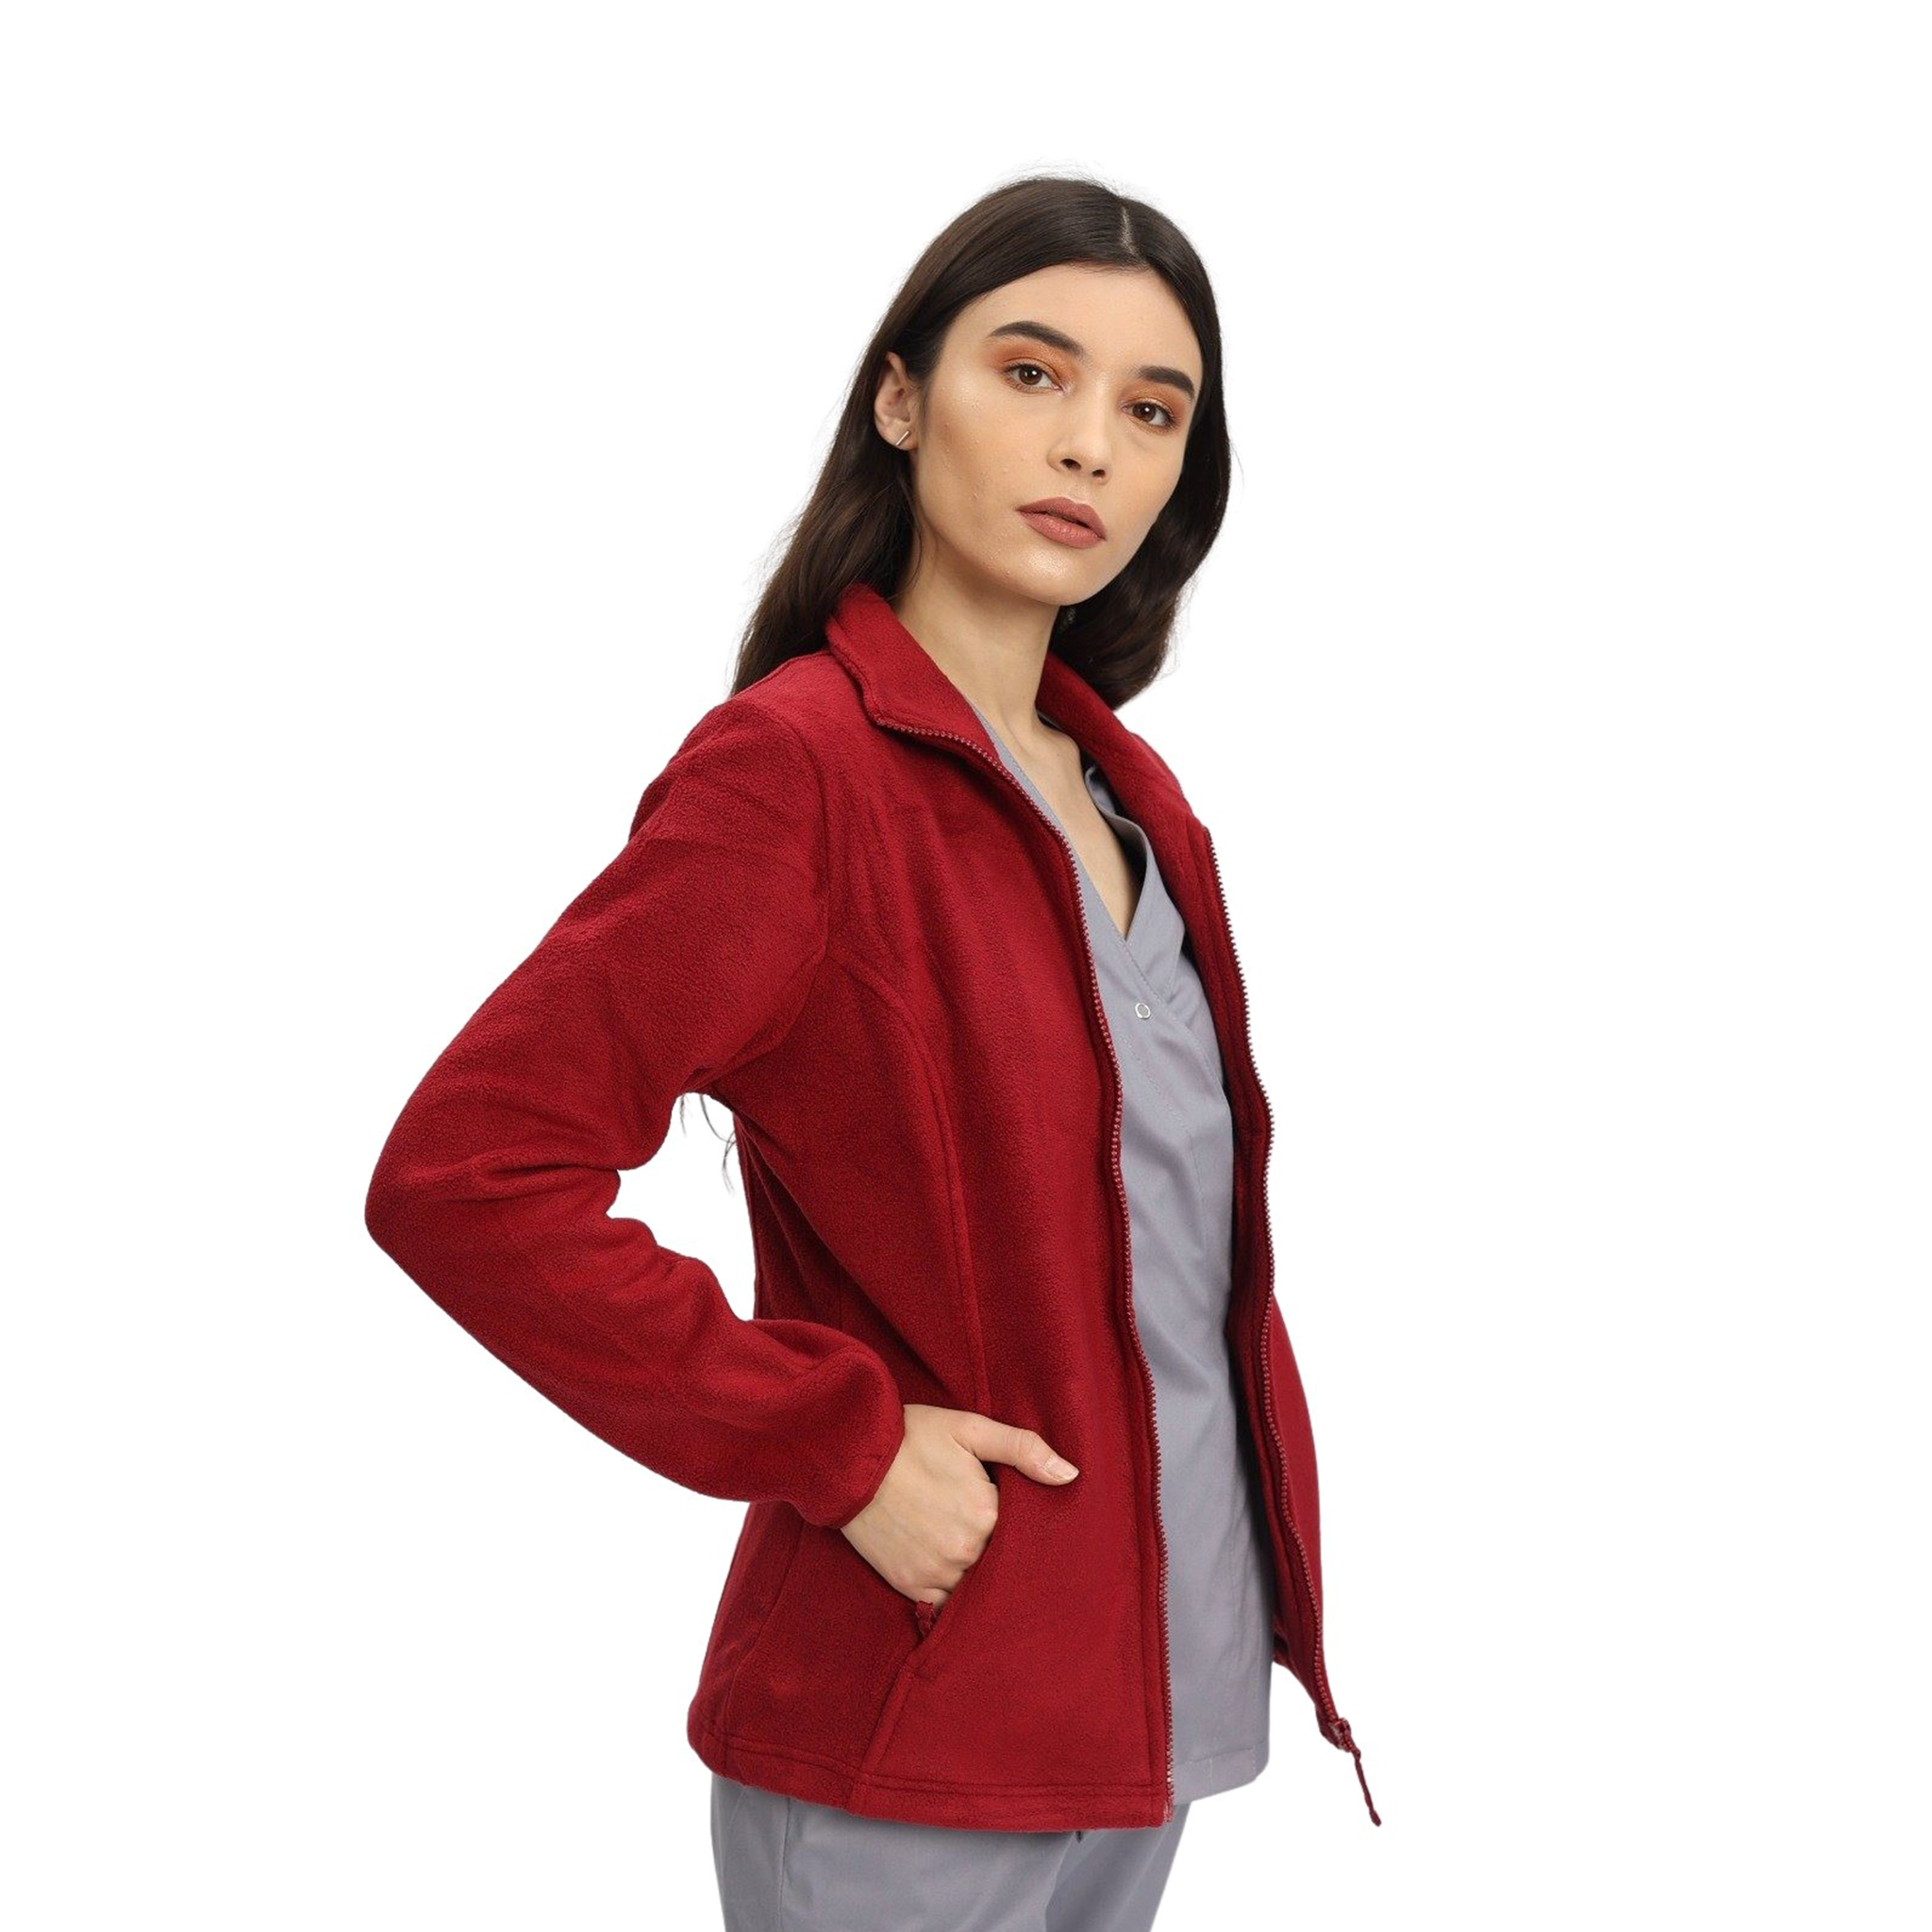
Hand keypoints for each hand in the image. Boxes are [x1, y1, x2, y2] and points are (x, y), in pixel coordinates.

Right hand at [840, 1403, 1079, 1606]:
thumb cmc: (912, 1437)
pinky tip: (950, 1569)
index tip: (1011, 1512)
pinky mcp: (910, 1585)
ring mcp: (936, 1573)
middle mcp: (965, 1552)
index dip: (1021, 1524)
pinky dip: (952, 1592)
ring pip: (976, 1585)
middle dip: (1001, 1549)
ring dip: (978, 1572)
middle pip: (1000, 1561)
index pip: (1024, 1533)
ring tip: (967, 1546)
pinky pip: (946, 1604)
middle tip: (986, 1527)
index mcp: (986, 1514)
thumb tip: (1072, 1475)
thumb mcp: (970, 1429)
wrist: (847, 1458)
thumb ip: (1023, 1450)